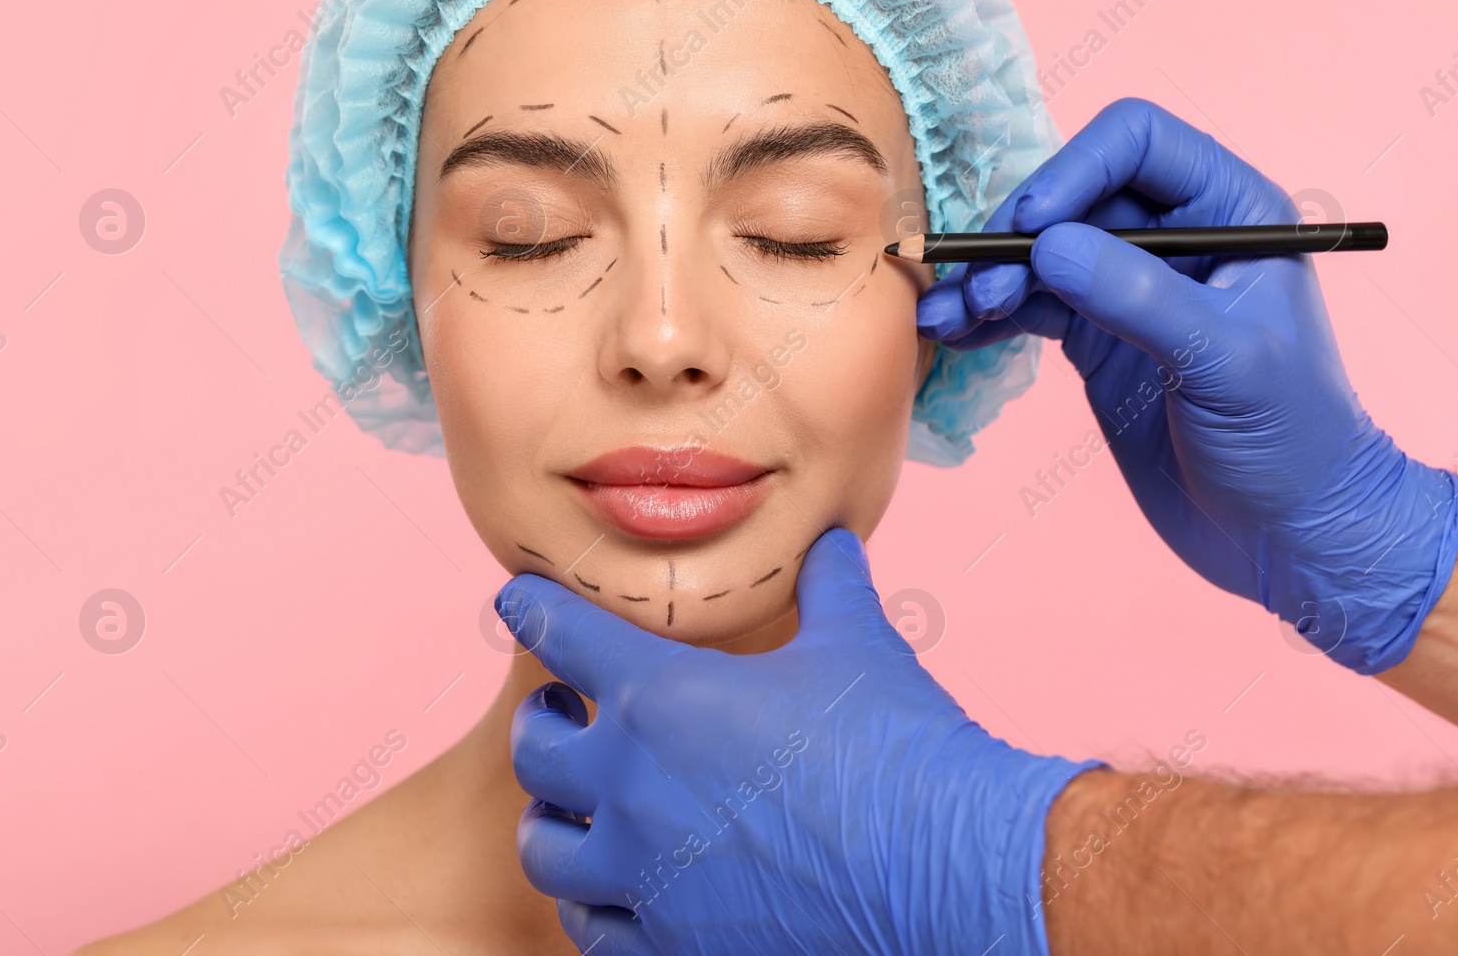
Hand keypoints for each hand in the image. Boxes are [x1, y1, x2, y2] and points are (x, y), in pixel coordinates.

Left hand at [497, 528, 1099, 955]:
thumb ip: (831, 586)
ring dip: (553, 824)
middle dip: (540, 727)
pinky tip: (615, 892)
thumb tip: (833, 543)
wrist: (944, 870)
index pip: (561, 634)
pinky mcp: (673, 944)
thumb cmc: (896, 747)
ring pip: (547, 852)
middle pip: (533, 751)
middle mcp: (632, 786)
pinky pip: (595, 930)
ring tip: (572, 814)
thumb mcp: (858, 645)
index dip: (532, 609)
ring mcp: (645, 875)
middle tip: (560, 717)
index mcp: (664, 697)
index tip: (514, 601)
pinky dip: (595, 905)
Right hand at [916, 97, 1457, 674]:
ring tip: (946, 318)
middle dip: (1015, 235)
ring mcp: (1131, 290)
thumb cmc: (1293, 441)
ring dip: (988, 279)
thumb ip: (1139, 297)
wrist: (1289, 535)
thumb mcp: (1224, 360)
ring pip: (1040, 253)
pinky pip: (1029, 307)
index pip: (1136, 143)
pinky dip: (987, 317)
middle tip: (979, 291)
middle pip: (1071, 195)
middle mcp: (1176, 237)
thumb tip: (1048, 245)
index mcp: (1230, 211)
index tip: (1032, 227)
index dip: (1074, 169)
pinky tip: (953, 334)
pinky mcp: (1099, 340)